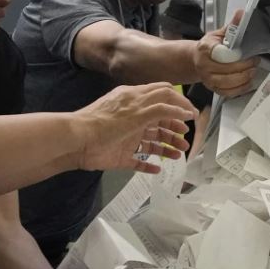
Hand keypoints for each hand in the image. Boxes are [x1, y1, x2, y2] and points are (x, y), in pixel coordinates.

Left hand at [72, 82, 194, 172]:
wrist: (77, 141)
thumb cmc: (106, 122)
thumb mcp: (137, 112)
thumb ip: (161, 110)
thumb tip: (183, 111)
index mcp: (137, 103)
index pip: (162, 99)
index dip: (178, 105)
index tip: (192, 116)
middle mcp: (134, 120)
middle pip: (160, 123)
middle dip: (175, 130)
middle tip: (186, 139)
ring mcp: (128, 139)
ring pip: (153, 143)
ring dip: (167, 147)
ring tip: (179, 154)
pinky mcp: (121, 157)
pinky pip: (138, 162)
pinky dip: (149, 166)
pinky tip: (158, 169)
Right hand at [196, 10, 258, 97]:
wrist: (196, 59)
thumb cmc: (210, 46)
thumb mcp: (219, 33)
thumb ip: (232, 26)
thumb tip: (242, 13)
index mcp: (205, 49)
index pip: (219, 53)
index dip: (235, 55)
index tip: (247, 52)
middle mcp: (204, 65)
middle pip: (226, 70)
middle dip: (244, 66)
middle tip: (255, 61)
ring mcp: (207, 79)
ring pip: (227, 83)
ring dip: (243, 78)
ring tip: (253, 71)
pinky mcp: (212, 89)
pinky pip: (227, 93)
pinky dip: (240, 88)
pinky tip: (248, 82)